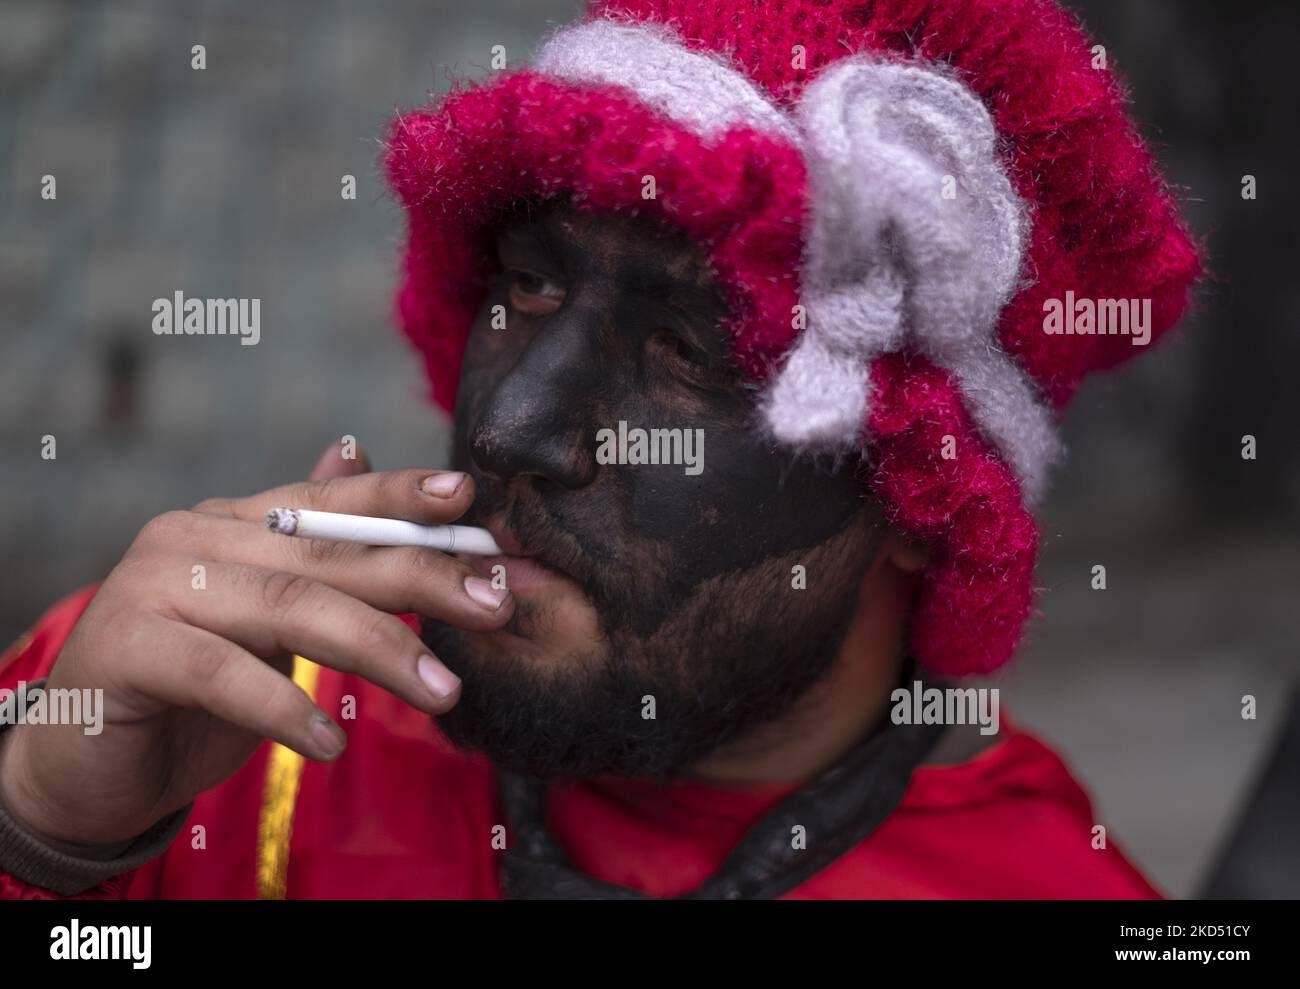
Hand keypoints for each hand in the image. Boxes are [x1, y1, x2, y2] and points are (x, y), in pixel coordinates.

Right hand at [0, 442, 511, 847]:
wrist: (86, 764)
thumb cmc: (193, 691)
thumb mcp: (267, 619)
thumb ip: (311, 548)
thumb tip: (353, 448)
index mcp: (235, 522)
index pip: (332, 500)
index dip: (402, 496)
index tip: (470, 500)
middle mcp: (194, 537)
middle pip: (328, 552)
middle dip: (422, 576)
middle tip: (495, 606)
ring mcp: (154, 585)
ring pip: (290, 607)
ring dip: (380, 649)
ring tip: (444, 691)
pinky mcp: (125, 647)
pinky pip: (223, 673)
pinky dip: (285, 709)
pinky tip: (332, 743)